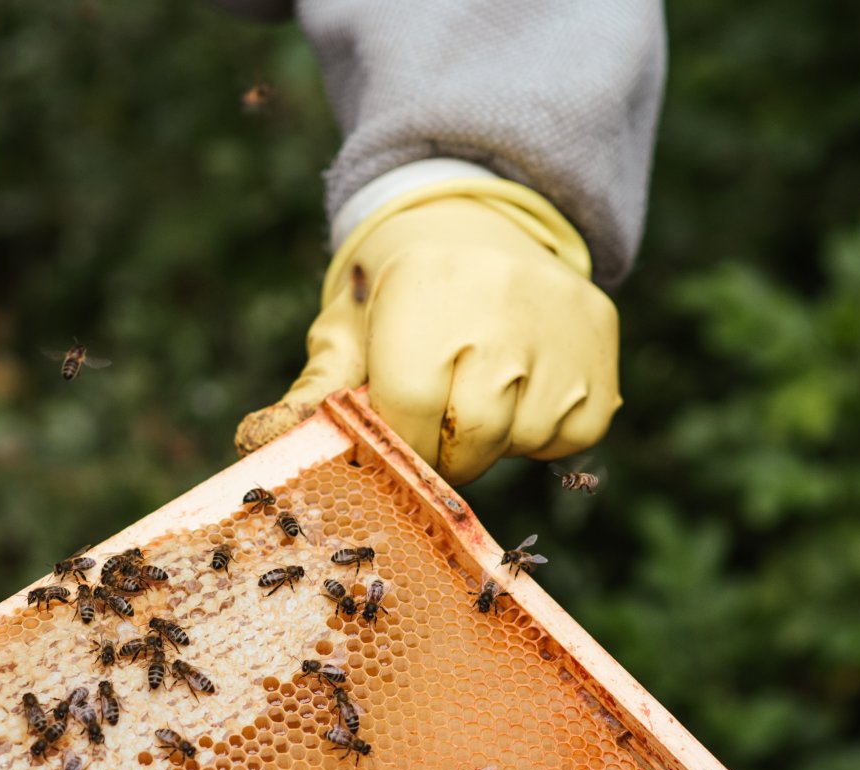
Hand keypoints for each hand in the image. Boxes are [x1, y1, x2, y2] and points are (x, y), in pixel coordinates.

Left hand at [235, 180, 620, 484]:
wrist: (472, 228)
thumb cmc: (394, 300)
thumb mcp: (346, 334)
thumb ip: (313, 392)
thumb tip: (257, 442)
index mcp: (424, 290)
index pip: (411, 409)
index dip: (400, 440)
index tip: (395, 433)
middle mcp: (502, 297)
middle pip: (474, 434)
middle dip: (446, 451)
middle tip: (434, 423)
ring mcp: (561, 319)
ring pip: (526, 438)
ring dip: (495, 439)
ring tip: (476, 391)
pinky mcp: (602, 342)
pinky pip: (574, 433)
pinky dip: (543, 432)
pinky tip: (521, 389)